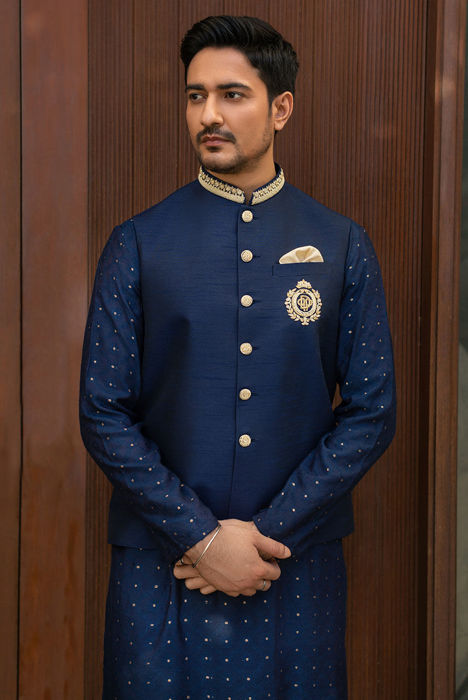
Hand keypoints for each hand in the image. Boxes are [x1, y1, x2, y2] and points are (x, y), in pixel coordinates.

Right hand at [172, 519, 290, 596]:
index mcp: (258, 569)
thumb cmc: (228, 536)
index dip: (274, 563)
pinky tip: (235, 573)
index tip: (267, 556)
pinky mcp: (222, 588)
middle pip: (265, 585)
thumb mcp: (254, 535)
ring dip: (253, 582)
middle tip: (258, 561)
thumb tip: (287, 553)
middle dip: (266, 574)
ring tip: (247, 568)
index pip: (276, 573)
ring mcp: (234, 587)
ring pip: (252, 591)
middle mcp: (248, 582)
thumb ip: (273, 546)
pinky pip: (237, 592)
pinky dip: (240, 585)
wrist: (201, 543)